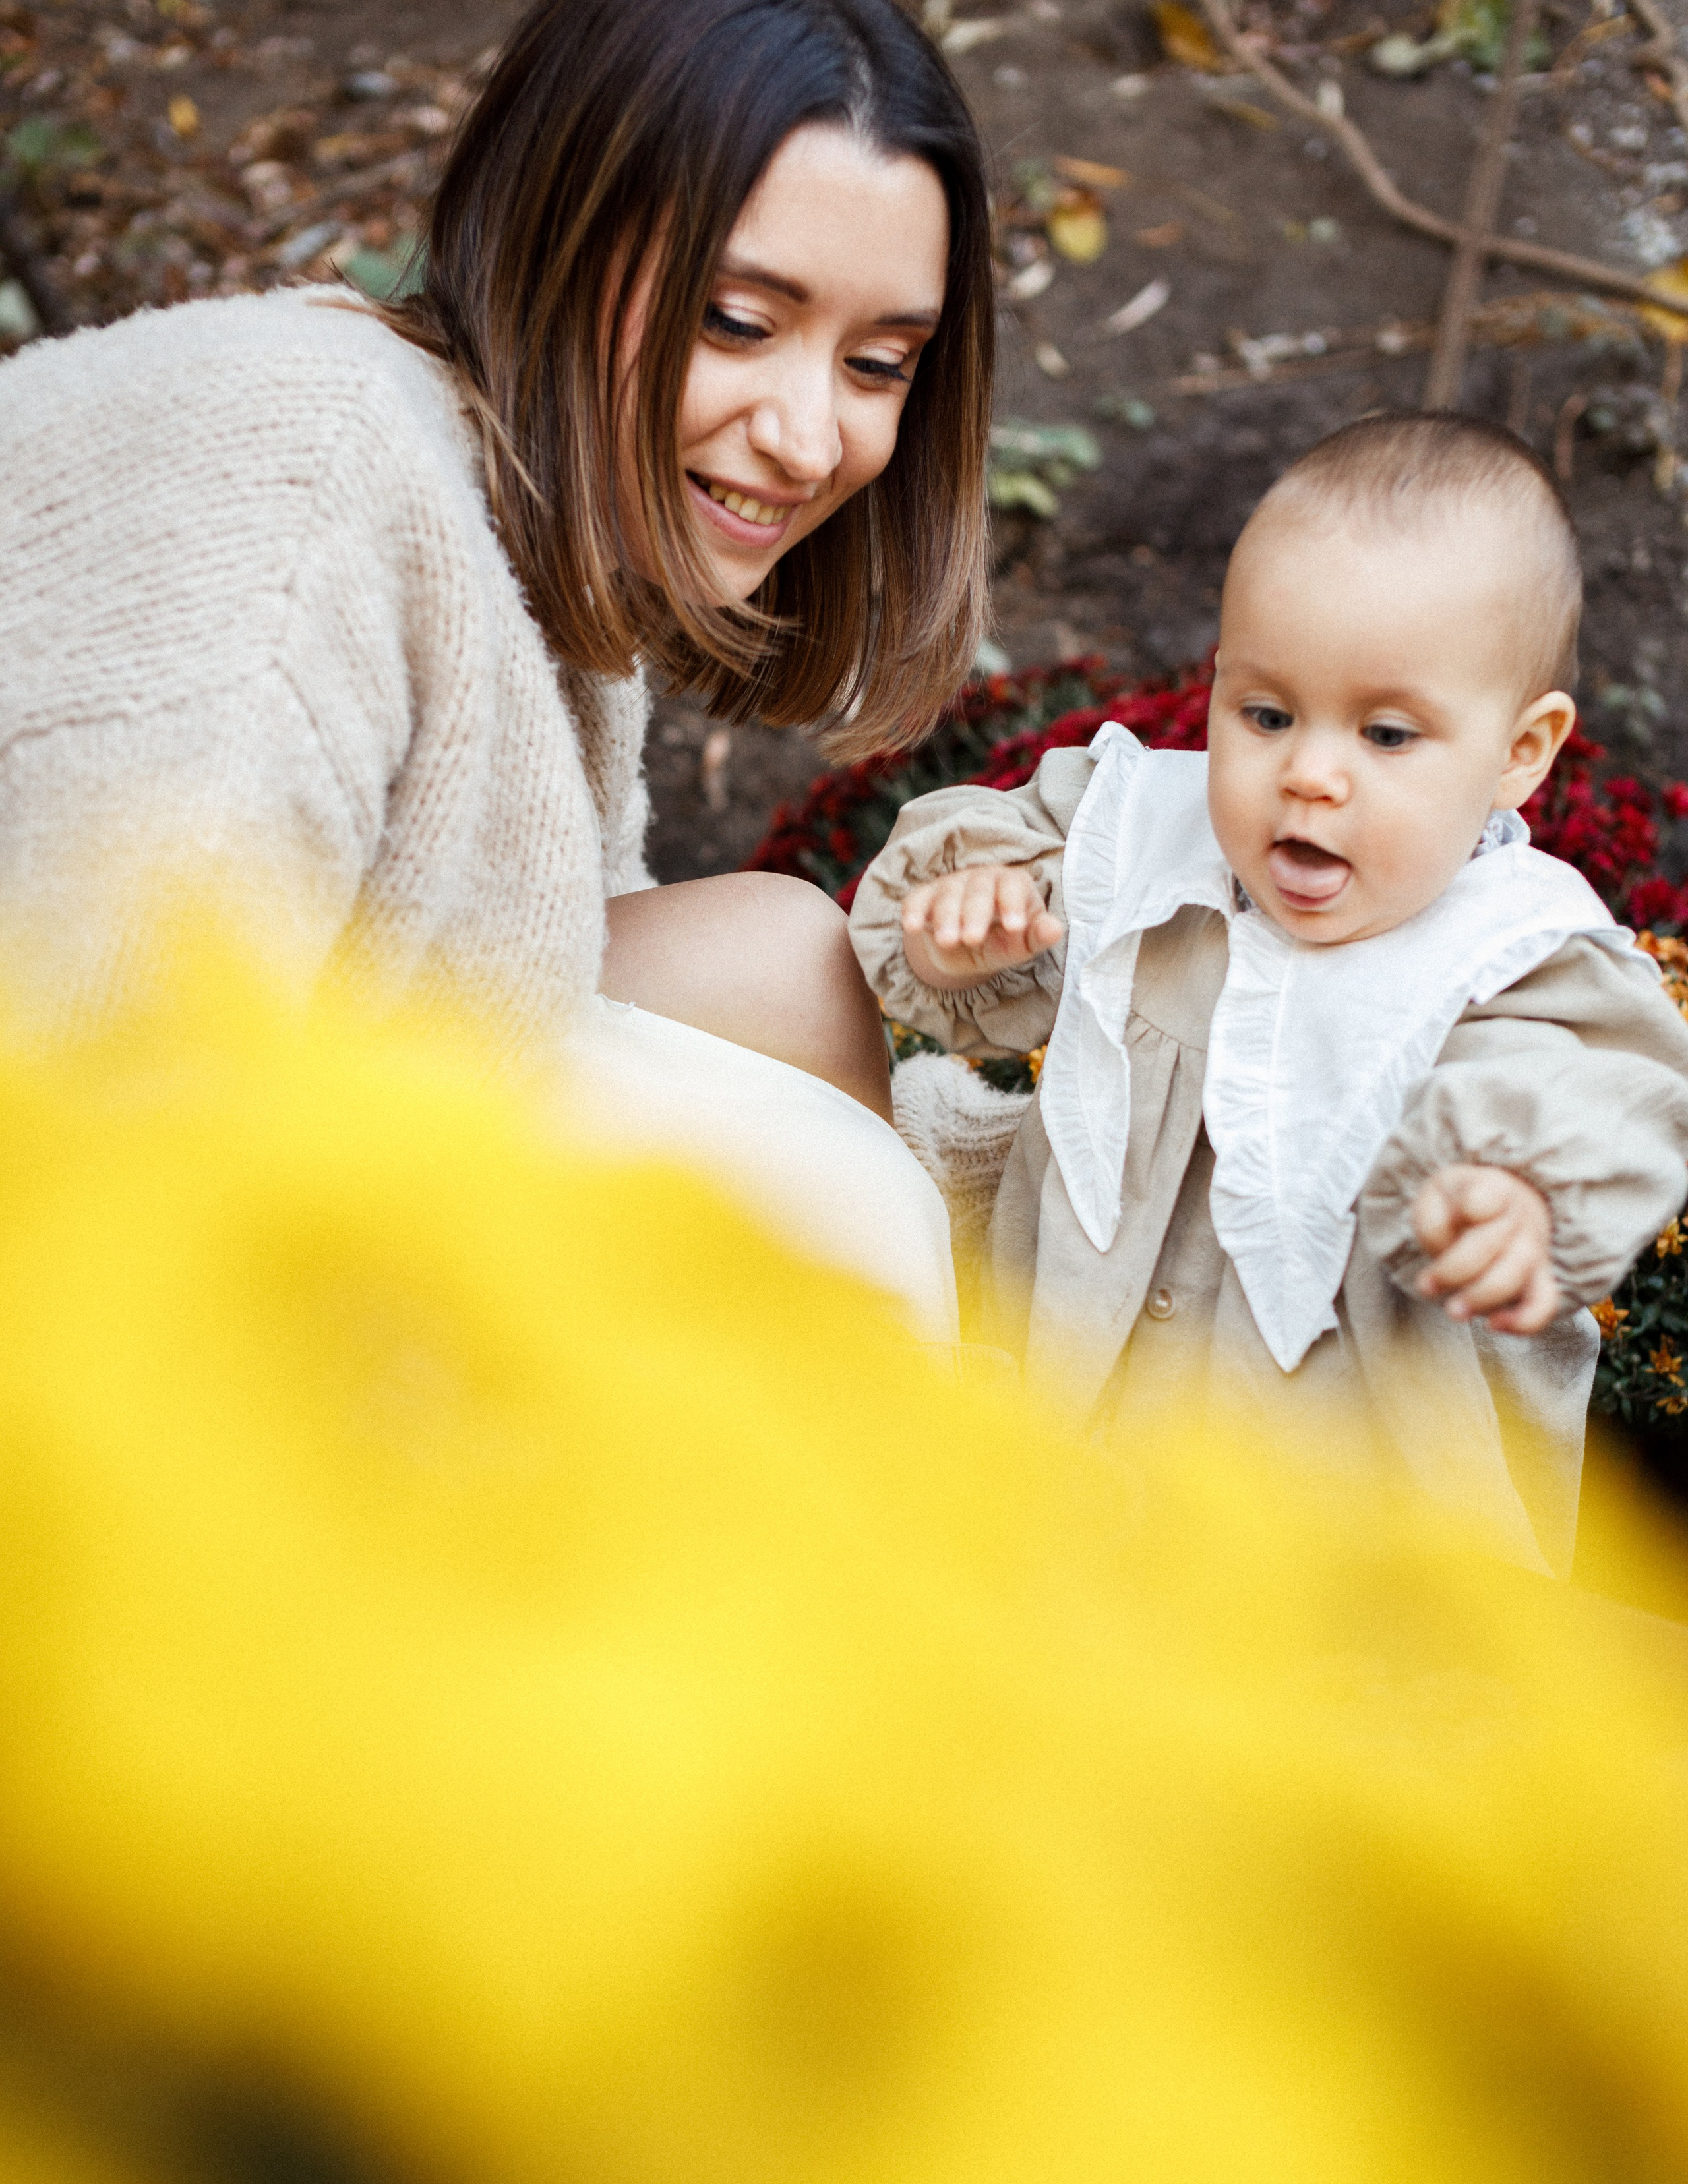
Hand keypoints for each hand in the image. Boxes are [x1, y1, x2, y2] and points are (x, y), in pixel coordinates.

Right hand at [901, 864, 1064, 991]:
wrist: (966, 948)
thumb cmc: (1002, 940)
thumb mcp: (1022, 944)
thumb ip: (1038, 936)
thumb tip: (1055, 928)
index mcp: (1011, 884)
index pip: (1012, 885)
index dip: (1013, 903)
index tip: (1014, 927)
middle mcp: (980, 878)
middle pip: (977, 890)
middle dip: (975, 914)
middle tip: (973, 939)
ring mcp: (951, 885)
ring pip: (947, 895)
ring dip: (946, 918)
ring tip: (948, 941)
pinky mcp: (925, 897)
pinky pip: (917, 899)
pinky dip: (913, 911)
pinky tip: (912, 926)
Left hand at [1411, 1164, 1558, 1333]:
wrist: (1491, 1209)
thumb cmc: (1457, 1206)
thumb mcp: (1434, 1198)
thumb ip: (1433, 1221)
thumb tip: (1445, 1247)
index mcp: (1490, 1189)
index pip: (1485, 1196)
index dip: (1475, 1204)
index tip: (1465, 1211)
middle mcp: (1518, 1219)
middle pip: (1493, 1245)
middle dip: (1456, 1270)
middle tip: (1426, 1286)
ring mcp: (1533, 1250)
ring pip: (1516, 1276)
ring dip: (1481, 1299)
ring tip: (1453, 1311)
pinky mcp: (1538, 1280)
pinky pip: (1544, 1305)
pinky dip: (1524, 1321)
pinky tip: (1494, 1325)